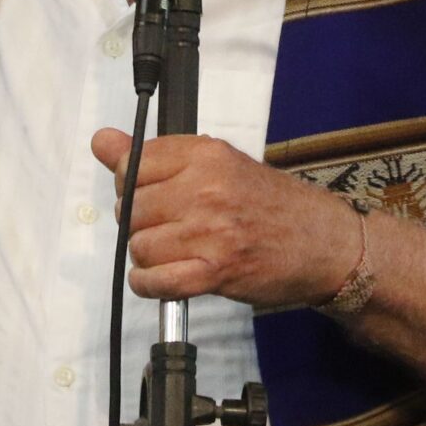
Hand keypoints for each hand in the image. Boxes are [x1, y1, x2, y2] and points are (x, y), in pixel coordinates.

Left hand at [90, 129, 359, 307]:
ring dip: (148, 255)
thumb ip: (156, 155)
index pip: (133, 164)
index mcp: (207, 154)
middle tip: (168, 227)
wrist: (325, 244)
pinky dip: (149, 284)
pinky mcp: (215, 272)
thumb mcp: (220, 163)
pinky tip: (163, 278)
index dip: (132, 183)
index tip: (152, 194)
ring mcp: (210, 231)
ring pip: (139, 245)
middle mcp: (206, 188)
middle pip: (131, 207)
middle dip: (141, 221)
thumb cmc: (272, 204)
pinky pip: (155, 281)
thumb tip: (100, 140)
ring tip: (174, 252)